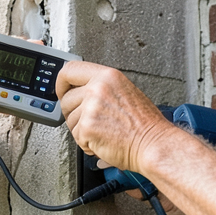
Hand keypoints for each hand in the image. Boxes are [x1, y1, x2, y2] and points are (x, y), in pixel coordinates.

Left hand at [57, 61, 174, 172]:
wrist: (153, 144)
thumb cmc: (145, 124)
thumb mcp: (124, 91)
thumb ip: (101, 88)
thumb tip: (79, 91)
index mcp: (107, 76)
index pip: (70, 70)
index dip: (61, 83)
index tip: (62, 91)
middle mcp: (98, 88)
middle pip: (66, 99)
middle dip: (74, 114)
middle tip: (92, 122)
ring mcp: (91, 107)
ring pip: (70, 120)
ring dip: (83, 131)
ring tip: (104, 132)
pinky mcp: (87, 127)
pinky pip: (76, 137)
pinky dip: (87, 143)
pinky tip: (104, 141)